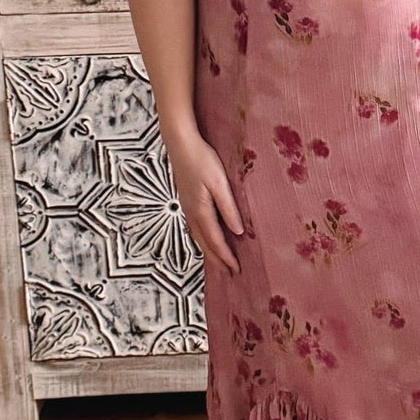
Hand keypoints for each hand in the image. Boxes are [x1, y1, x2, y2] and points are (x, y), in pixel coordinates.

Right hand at [166, 125, 244, 275]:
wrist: (181, 144)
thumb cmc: (203, 160)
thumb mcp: (220, 183)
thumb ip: (228, 208)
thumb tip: (237, 232)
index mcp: (201, 211)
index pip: (216, 241)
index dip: (226, 257)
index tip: (236, 270)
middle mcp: (192, 214)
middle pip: (205, 244)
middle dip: (217, 260)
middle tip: (228, 274)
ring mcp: (187, 208)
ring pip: (198, 237)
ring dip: (209, 252)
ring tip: (218, 263)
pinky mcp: (186, 201)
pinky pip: (195, 228)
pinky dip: (202, 239)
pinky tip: (206, 238)